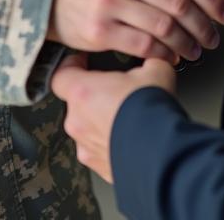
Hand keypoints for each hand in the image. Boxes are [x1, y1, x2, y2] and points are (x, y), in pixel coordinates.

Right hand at [47, 0, 223, 62]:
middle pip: (179, 3)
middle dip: (206, 23)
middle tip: (217, 34)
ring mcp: (108, 2)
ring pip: (165, 27)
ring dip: (188, 42)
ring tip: (197, 48)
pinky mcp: (99, 30)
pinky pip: (144, 46)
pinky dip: (165, 54)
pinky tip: (172, 56)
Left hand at [51, 52, 176, 183]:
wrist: (162, 153)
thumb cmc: (152, 111)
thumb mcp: (155, 69)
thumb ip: (146, 59)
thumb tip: (153, 57)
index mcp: (82, 92)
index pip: (61, 75)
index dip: (72, 66)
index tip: (83, 62)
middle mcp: (78, 121)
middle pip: (76, 102)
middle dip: (93, 95)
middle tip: (115, 91)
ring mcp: (86, 147)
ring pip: (86, 127)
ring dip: (100, 120)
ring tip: (125, 116)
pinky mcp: (98, 166)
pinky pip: (98, 149)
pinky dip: (109, 143)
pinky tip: (128, 137)